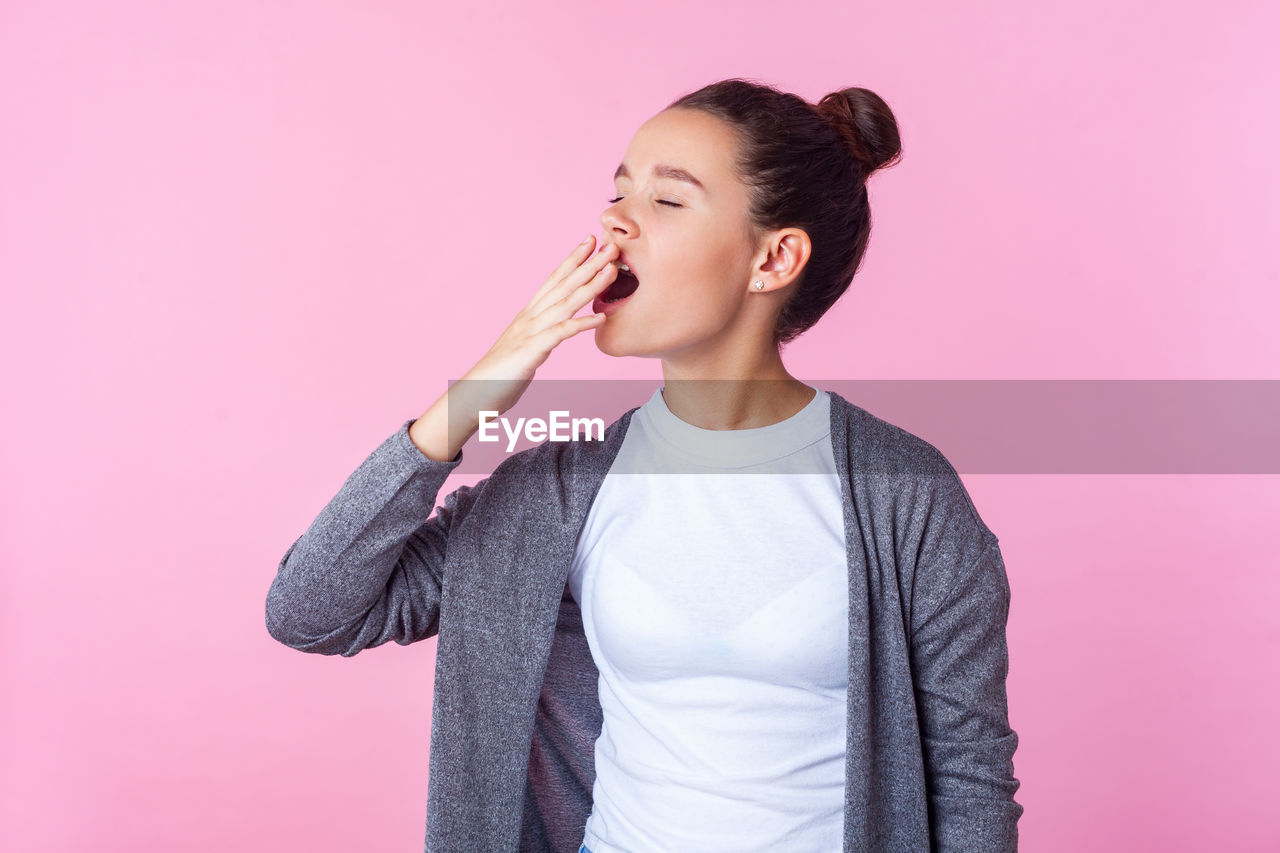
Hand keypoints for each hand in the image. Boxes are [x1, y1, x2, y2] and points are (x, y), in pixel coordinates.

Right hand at [409, 236, 618, 461]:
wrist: (473, 395)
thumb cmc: (499, 375)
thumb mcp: (524, 348)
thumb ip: (540, 336)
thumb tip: (554, 332)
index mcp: (528, 315)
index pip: (553, 280)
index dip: (572, 259)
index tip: (590, 241)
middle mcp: (530, 318)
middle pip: (562, 285)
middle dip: (588, 263)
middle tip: (611, 244)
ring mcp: (530, 333)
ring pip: (564, 303)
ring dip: (590, 285)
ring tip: (610, 269)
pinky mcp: (531, 352)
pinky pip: (560, 334)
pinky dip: (581, 324)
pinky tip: (600, 318)